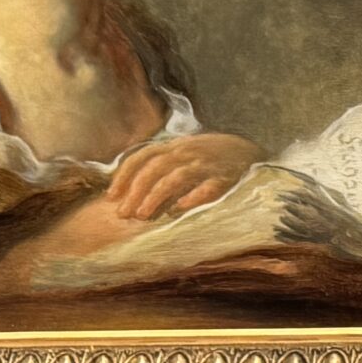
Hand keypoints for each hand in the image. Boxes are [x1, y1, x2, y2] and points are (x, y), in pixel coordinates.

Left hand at [107, 132, 265, 220]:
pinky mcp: (226, 177)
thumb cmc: (209, 158)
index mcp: (174, 146)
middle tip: (124, 214)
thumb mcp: (182, 155)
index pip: (142, 156)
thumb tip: (129, 194)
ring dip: (156, 196)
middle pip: (155, 168)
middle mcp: (187, 151)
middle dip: (136, 191)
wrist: (249, 152)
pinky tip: (180, 210)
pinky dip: (193, 197)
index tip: (111, 197)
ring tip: (143, 216)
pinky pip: (208, 187)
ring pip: (176, 177)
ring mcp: (206, 163)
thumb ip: (159, 168)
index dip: (124, 175)